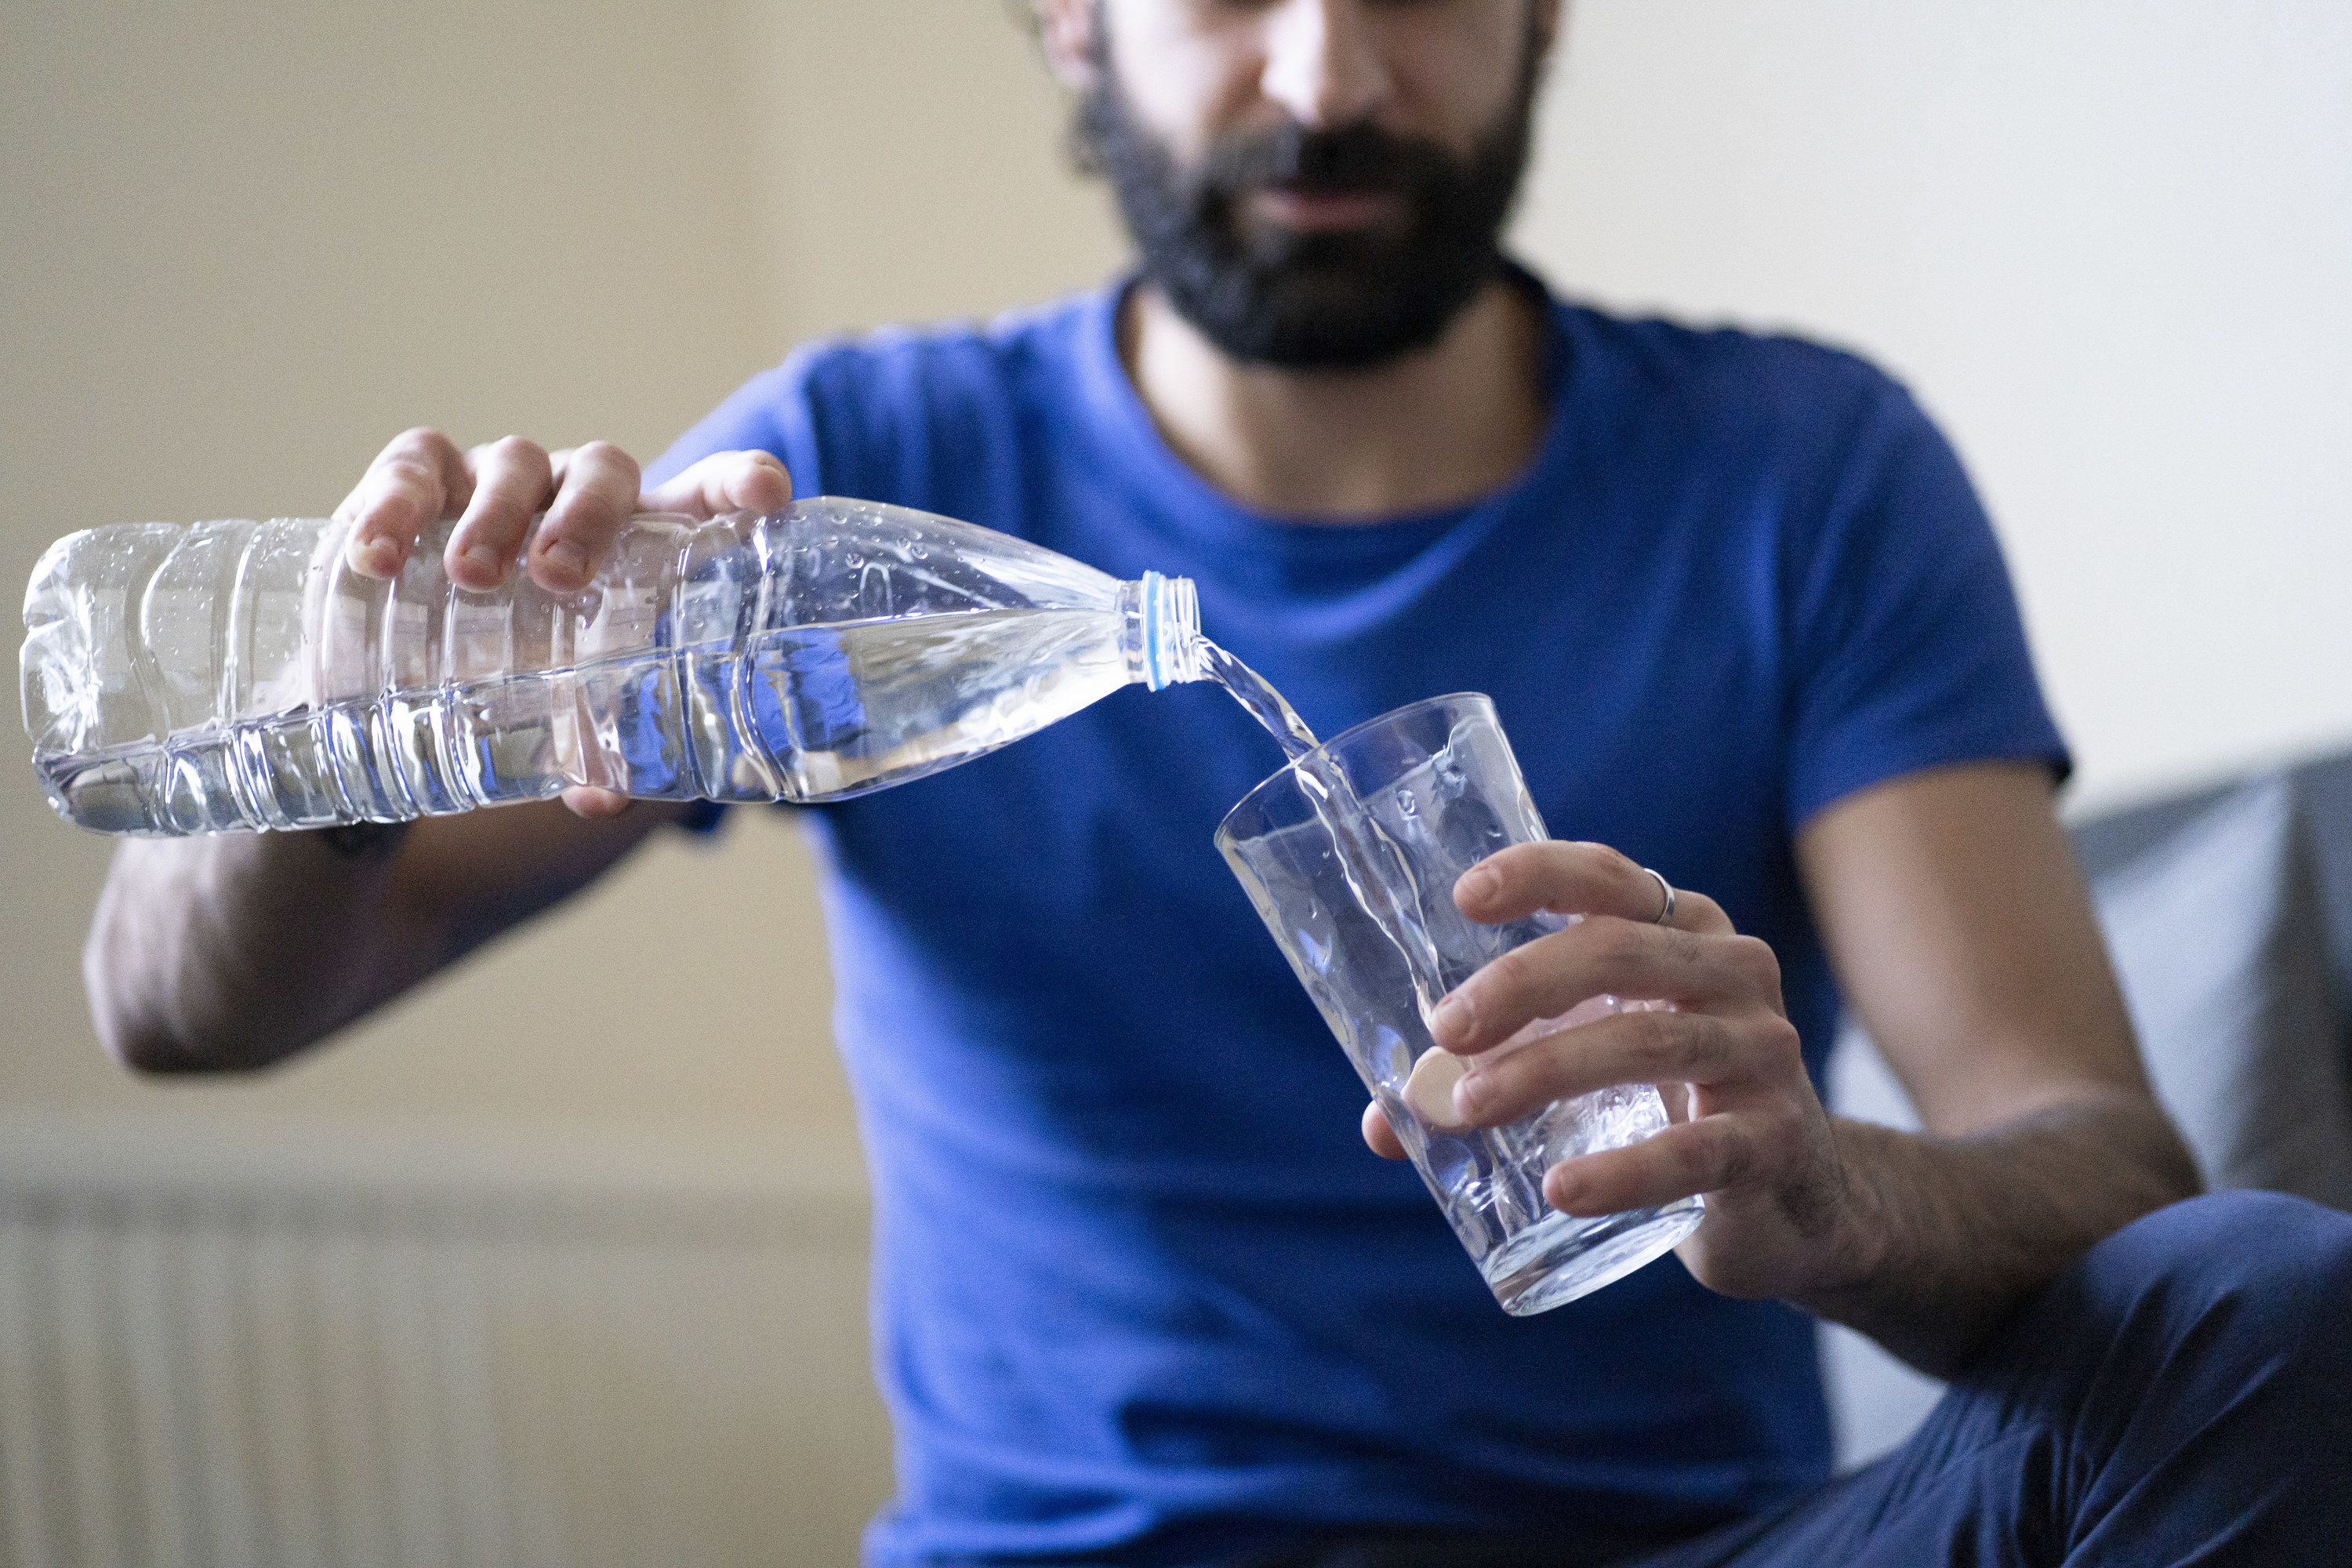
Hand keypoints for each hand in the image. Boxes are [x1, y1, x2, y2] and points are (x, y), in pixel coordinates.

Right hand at [332, 429, 793, 815]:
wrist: (399, 682)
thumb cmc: (515, 684)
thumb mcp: (561, 715)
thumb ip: (591, 751)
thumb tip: (603, 796)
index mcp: (637, 546)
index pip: (701, 496)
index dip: (739, 483)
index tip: (769, 494)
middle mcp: (574, 501)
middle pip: (605, 474)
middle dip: (588, 518)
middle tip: (560, 576)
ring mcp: (496, 483)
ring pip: (513, 466)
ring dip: (495, 517)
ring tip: (473, 576)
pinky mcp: (415, 486)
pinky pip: (412, 472)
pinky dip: (395, 506)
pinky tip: (379, 556)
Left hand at [1360, 841, 1861, 1301]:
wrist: (1796, 1202)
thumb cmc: (1671, 1108)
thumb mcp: (1592, 1070)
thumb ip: (1495, 1075)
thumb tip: (1382, 1122)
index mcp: (1681, 932)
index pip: (1611, 878)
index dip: (1540, 874)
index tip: (1466, 897)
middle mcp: (1732, 973)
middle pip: (1618, 951)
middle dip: (1520, 985)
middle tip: (1445, 1030)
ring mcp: (1763, 1055)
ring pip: (1648, 1043)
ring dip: (1546, 1070)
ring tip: (1469, 1106)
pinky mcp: (1776, 1142)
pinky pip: (1697, 1149)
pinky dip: (1623, 1171)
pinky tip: (1563, 1189)